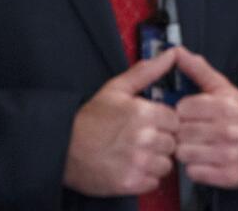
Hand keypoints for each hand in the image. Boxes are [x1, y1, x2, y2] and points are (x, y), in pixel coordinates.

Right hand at [62, 47, 180, 196]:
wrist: (62, 147)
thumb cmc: (89, 119)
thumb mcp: (116, 88)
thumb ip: (147, 71)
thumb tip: (170, 54)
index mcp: (142, 112)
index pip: (175, 120)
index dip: (165, 122)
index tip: (153, 124)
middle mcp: (143, 138)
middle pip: (172, 143)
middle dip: (161, 141)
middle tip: (142, 140)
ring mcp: (137, 162)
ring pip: (166, 164)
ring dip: (155, 161)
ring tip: (137, 154)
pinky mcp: (130, 182)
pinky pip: (153, 182)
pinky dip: (145, 177)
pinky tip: (131, 167)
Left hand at [174, 47, 237, 188]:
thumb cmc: (235, 115)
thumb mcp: (222, 89)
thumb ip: (198, 70)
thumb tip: (176, 51)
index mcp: (228, 106)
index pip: (183, 108)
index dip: (183, 111)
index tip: (190, 113)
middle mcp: (231, 130)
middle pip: (181, 132)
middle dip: (182, 131)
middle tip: (192, 130)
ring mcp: (230, 155)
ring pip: (184, 153)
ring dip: (186, 150)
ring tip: (197, 144)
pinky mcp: (228, 175)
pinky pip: (193, 172)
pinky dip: (194, 167)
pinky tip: (204, 159)